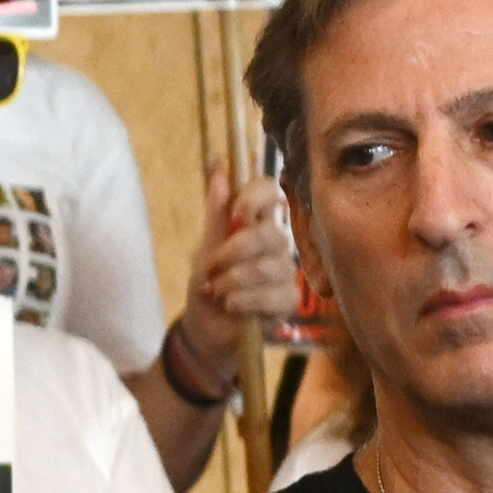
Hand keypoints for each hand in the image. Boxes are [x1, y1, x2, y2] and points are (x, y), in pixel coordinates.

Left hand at [179, 161, 293, 368]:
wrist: (204, 328)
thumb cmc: (208, 284)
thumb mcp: (206, 246)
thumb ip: (217, 211)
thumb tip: (219, 164)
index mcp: (256, 223)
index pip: (271, 191)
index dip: (257, 197)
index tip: (236, 215)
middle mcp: (276, 244)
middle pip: (270, 233)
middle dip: (235, 251)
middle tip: (211, 268)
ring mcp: (285, 272)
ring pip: (271, 266)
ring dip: (235, 280)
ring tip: (215, 291)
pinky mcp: (288, 301)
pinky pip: (276, 295)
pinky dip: (246, 300)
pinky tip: (230, 305)